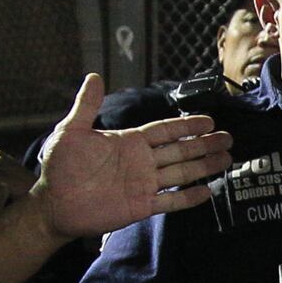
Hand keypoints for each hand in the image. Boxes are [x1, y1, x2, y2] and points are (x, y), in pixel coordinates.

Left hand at [26, 74, 234, 238]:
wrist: (53, 203)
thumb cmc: (59, 167)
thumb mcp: (70, 132)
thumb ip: (86, 107)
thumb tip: (94, 76)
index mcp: (129, 142)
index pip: (164, 131)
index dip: (187, 125)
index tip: (209, 121)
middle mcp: (141, 162)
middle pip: (180, 150)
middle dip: (204, 144)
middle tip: (228, 139)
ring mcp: (143, 184)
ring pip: (181, 173)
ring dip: (204, 167)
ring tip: (226, 160)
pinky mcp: (141, 206)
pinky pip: (170, 201)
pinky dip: (188, 197)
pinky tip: (207, 192)